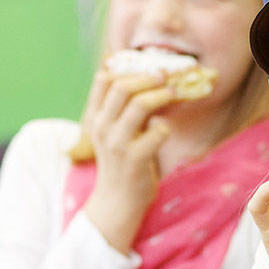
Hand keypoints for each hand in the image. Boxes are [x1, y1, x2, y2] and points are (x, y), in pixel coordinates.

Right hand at [81, 71, 174, 253]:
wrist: (116, 203)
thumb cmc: (120, 164)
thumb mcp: (112, 134)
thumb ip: (121, 110)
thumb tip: (147, 79)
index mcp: (95, 118)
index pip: (102, 80)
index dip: (125, 67)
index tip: (144, 65)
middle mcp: (102, 128)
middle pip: (122, 86)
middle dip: (148, 76)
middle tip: (165, 75)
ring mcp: (118, 143)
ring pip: (140, 104)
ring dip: (161, 95)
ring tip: (173, 94)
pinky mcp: (135, 159)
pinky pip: (158, 131)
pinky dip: (165, 128)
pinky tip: (163, 133)